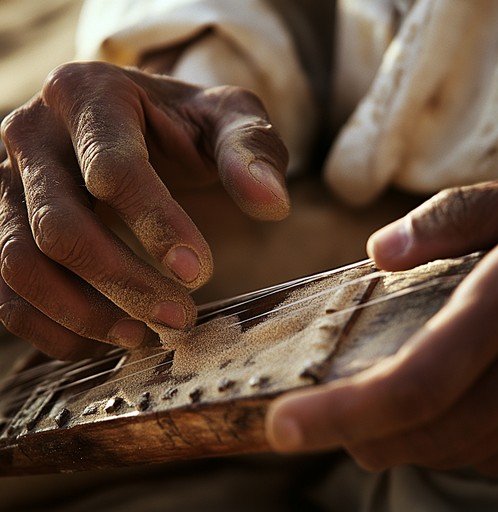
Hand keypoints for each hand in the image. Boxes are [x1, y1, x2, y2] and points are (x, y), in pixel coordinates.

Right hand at [0, 61, 288, 358]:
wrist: (139, 129)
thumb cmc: (186, 127)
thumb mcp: (228, 120)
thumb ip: (251, 152)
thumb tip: (272, 204)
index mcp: (89, 94)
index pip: (114, 169)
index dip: (157, 226)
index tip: (199, 273)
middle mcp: (32, 135)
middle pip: (60, 226)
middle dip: (123, 283)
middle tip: (178, 319)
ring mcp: (6, 184)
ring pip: (22, 265)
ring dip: (83, 315)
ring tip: (143, 337)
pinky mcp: (1, 226)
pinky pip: (5, 290)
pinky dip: (50, 327)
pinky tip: (104, 340)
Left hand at [266, 177, 497, 474]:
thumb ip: (455, 219)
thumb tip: (380, 251)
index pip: (417, 381)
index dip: (344, 413)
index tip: (284, 427)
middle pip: (433, 431)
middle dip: (365, 435)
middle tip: (322, 417)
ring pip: (464, 450)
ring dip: (406, 439)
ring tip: (372, 409)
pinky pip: (496, 453)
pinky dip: (451, 440)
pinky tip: (434, 408)